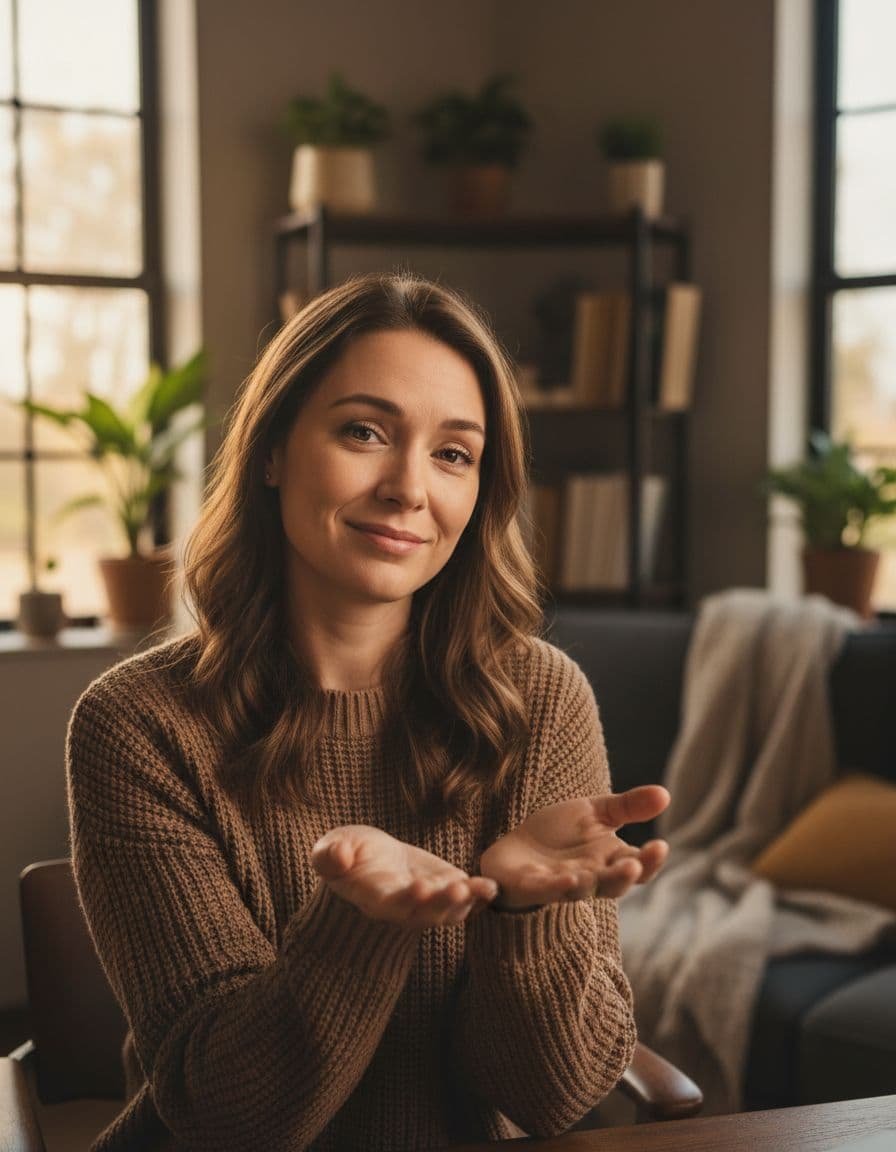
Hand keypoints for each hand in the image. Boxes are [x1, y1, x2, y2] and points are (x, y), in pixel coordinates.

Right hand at [312, 825, 498, 927]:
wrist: (367, 859)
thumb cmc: (346, 854)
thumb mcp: (330, 849)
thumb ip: (330, 855)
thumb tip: (339, 855)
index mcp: (373, 898)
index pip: (389, 904)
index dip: (405, 899)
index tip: (418, 887)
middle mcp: (402, 908)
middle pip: (423, 913)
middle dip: (441, 902)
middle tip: (457, 888)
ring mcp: (425, 902)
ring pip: (446, 911)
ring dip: (465, 902)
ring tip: (481, 887)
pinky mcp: (443, 890)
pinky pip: (464, 901)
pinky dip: (479, 897)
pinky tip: (492, 887)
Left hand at [479, 785, 670, 909]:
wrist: (516, 848)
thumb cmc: (560, 833)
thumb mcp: (596, 812)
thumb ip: (629, 806)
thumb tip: (666, 793)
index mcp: (609, 860)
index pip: (637, 865)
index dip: (650, 860)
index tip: (660, 846)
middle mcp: (590, 877)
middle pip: (612, 883)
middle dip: (622, 876)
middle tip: (634, 865)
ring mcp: (561, 885)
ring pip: (579, 890)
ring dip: (586, 884)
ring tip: (589, 875)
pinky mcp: (532, 887)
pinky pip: (544, 890)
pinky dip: (553, 887)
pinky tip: (563, 879)